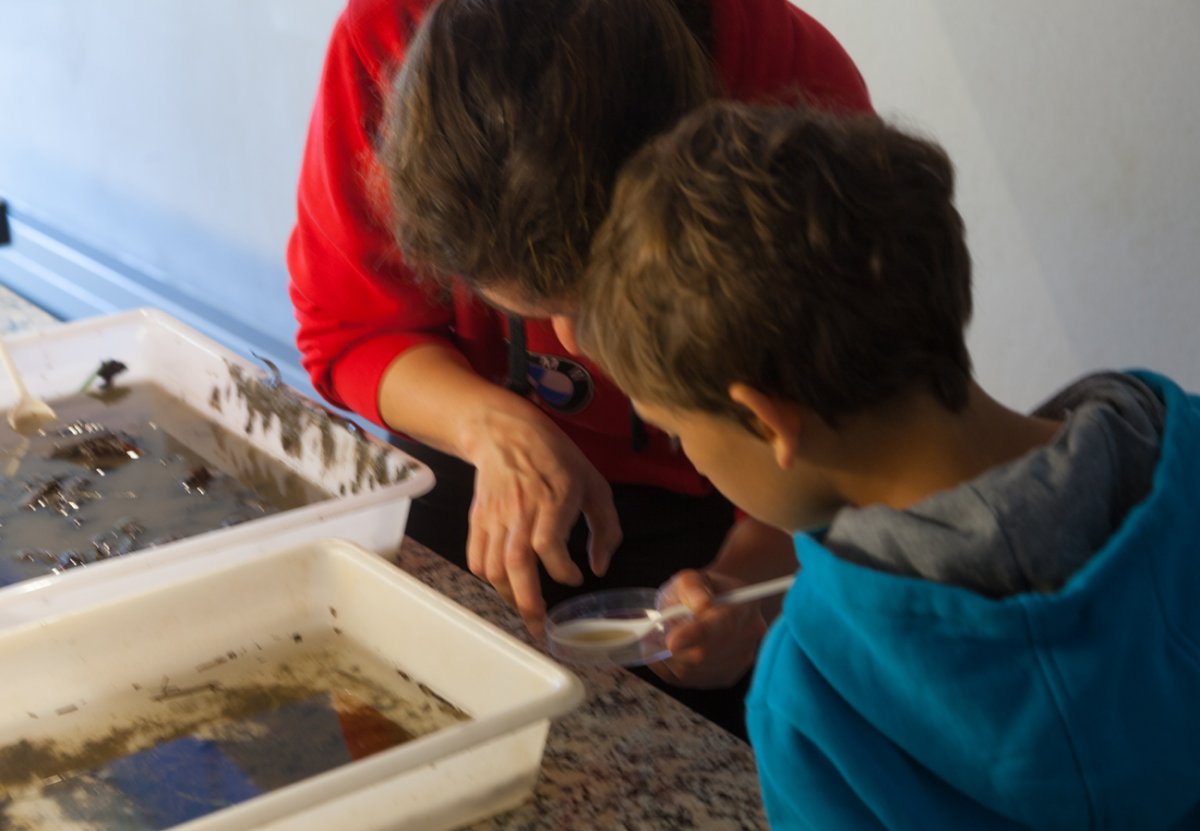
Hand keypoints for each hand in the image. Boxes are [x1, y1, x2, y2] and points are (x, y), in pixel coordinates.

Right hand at [462, 404, 621, 633]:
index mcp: (551, 499)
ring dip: (509, 595)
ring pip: (493, 567)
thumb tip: (599, 568)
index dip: (562, 570)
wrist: (506, 434)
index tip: (575, 577)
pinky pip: (477, 558)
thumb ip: (605, 528)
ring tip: (526, 607)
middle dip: (527, 602)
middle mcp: (519, 511)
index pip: (549, 544)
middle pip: (515, 564)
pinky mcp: (478, 520)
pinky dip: (489, 578)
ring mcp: (494, 517)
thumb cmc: (557, 460)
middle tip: (540, 626)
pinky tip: (506, 584)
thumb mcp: (595, 485)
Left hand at [650, 569, 769, 688]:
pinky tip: (665, 652)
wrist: (715, 605)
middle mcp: (749, 636)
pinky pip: (689, 680)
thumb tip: (700, 604)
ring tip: (659, 639)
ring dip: (667, 657)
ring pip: (694, 671)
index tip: (672, 641)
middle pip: (706, 653)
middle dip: (672, 647)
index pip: (722, 624)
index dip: (696, 634)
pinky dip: (669, 667)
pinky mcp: (726, 678)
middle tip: (651, 635)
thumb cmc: (700, 591)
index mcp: (743, 605)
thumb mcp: (691, 578)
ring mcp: (740, 661)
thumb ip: (693, 585)